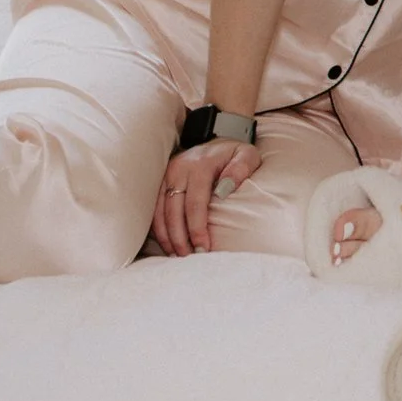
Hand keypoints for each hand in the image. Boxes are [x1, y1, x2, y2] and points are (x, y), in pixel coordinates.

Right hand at [155, 139, 260, 255]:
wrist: (217, 142)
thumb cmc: (234, 154)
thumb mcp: (247, 155)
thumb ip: (241, 169)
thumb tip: (225, 191)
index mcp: (200, 164)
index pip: (195, 203)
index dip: (197, 228)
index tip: (203, 248)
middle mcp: (179, 169)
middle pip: (174, 210)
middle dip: (180, 237)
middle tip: (188, 258)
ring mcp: (166, 175)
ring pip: (160, 212)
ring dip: (166, 236)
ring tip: (177, 255)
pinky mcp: (160, 182)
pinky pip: (154, 209)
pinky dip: (159, 229)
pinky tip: (168, 244)